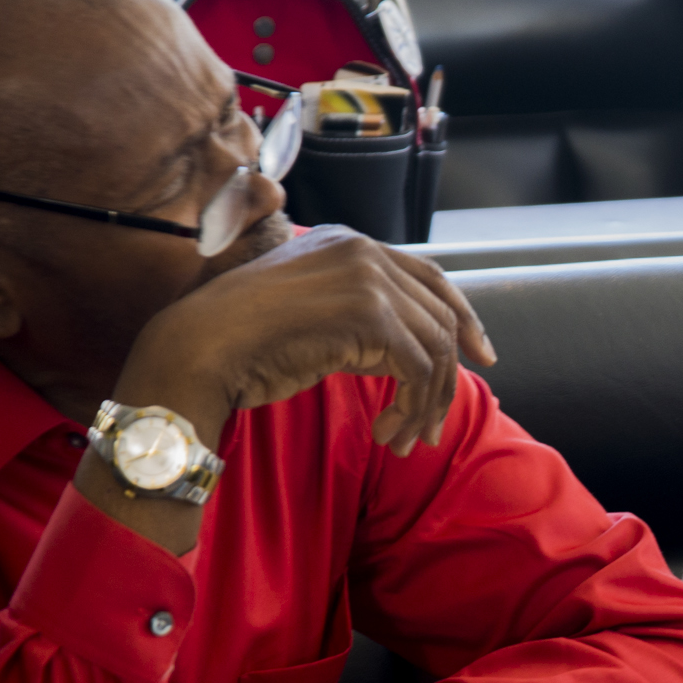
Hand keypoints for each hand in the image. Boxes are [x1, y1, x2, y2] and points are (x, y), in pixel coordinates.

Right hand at [117, 226, 499, 455]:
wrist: (200, 349)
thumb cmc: (244, 344)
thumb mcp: (313, 317)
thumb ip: (360, 318)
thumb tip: (416, 352)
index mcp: (346, 241)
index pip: (429, 275)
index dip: (463, 317)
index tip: (482, 357)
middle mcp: (362, 250)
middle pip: (439, 316)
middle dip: (446, 378)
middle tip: (433, 428)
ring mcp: (368, 278)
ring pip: (434, 348)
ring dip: (426, 404)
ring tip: (405, 441)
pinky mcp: (370, 313)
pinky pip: (418, 369)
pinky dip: (411, 409)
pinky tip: (388, 433)